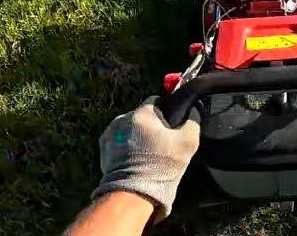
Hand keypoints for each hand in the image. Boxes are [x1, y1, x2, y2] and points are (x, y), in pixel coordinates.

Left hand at [91, 97, 199, 221]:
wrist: (133, 194)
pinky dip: (125, 147)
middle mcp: (122, 118)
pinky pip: (118, 140)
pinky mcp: (103, 147)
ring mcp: (110, 132)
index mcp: (142, 113)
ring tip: (145, 157)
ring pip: (129, 128)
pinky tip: (134, 161)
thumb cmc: (161, 167)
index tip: (170, 131)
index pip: (157, 102)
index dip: (166, 115)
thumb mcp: (188, 143)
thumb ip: (193, 121)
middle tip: (159, 147)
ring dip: (137, 136)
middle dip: (150, 127)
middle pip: (142, 116)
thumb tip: (193, 110)